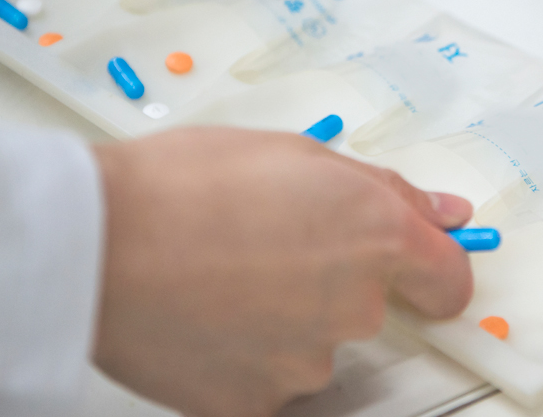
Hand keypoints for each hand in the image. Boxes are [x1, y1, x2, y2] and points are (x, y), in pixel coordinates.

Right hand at [92, 127, 473, 416]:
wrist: (95, 239)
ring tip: (215, 274)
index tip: (414, 270)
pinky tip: (200, 316)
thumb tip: (447, 214)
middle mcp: (352, 307)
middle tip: (257, 242)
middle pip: (364, 304)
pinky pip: (265, 378)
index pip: (446, 278)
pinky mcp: (254, 404)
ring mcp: (304, 364)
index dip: (430, 270)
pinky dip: (242, 353)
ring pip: (311, 342)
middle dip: (325, 277)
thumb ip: (383, 187)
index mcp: (373, 235)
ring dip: (280, 316)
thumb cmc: (181, 182)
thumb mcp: (291, 152)